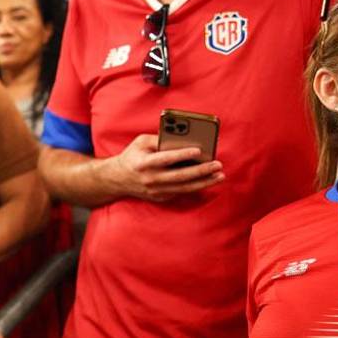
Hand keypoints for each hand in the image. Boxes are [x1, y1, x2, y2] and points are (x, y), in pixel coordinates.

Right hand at [102, 134, 223, 201]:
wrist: (117, 179)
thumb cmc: (133, 156)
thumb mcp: (141, 142)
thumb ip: (160, 139)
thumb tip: (184, 139)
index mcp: (143, 163)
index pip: (165, 159)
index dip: (182, 155)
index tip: (199, 150)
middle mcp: (149, 179)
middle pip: (179, 176)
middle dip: (200, 170)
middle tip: (217, 164)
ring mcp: (155, 191)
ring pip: (183, 188)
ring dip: (204, 182)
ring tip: (219, 175)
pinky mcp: (160, 198)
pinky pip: (181, 192)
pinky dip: (195, 187)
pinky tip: (208, 180)